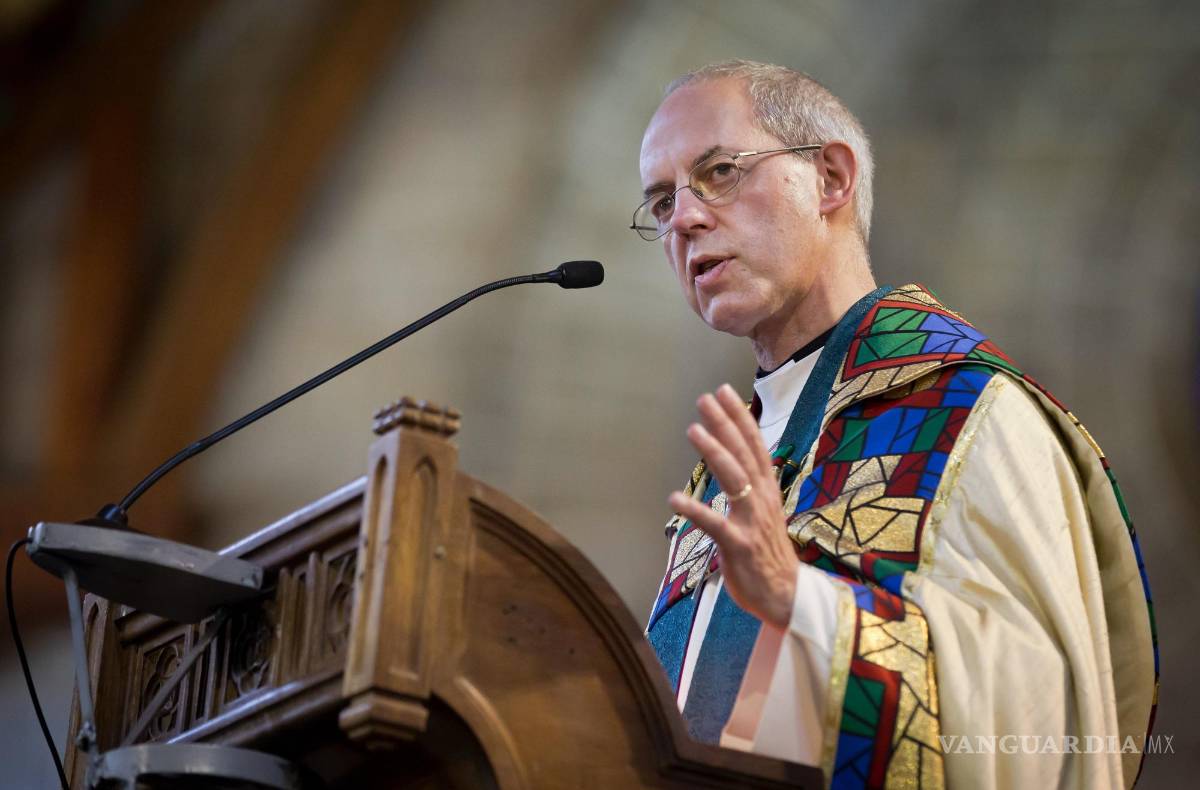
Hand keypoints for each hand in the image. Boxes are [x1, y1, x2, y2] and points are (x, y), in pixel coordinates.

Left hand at [667, 383, 798, 628]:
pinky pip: (715, 524)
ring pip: (733, 479)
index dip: (740, 418)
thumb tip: (735, 462)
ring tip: (693, 429)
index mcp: (767, 490)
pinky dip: (695, 510)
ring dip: (713, 452)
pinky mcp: (738, 545)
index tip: (725, 392)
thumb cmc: (768, 553)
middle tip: (705, 399)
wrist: (786, 595)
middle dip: (724, 424)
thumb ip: (751, 487)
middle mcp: (762, 499)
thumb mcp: (764, 512)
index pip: (755, 445)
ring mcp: (751, 521)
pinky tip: (674, 498)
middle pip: (743, 454)